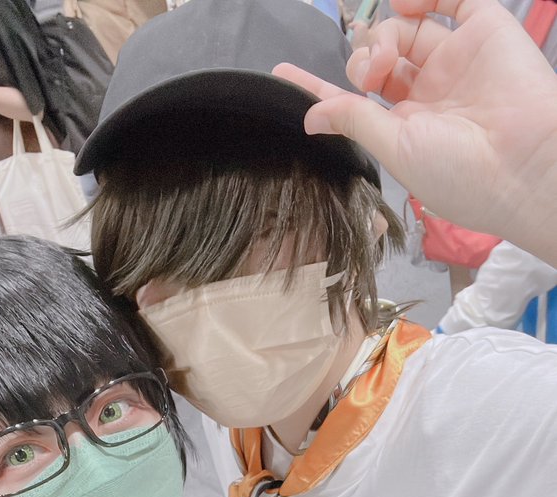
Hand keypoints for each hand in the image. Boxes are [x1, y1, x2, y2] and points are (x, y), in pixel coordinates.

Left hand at [274, 0, 556, 248]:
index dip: (321, 88)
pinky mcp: (484, 30)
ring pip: (406, 27)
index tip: (282, 76)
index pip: (356, 101)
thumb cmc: (461, 173)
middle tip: (369, 77)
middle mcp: (432, 92)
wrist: (522, 162)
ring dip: (383, 35)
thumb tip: (310, 116)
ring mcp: (457, 60)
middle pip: (379, 58)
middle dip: (362, 60)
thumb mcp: (397, 150)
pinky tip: (403, 3)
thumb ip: (355, 122)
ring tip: (385, 57)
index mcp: (410, 128)